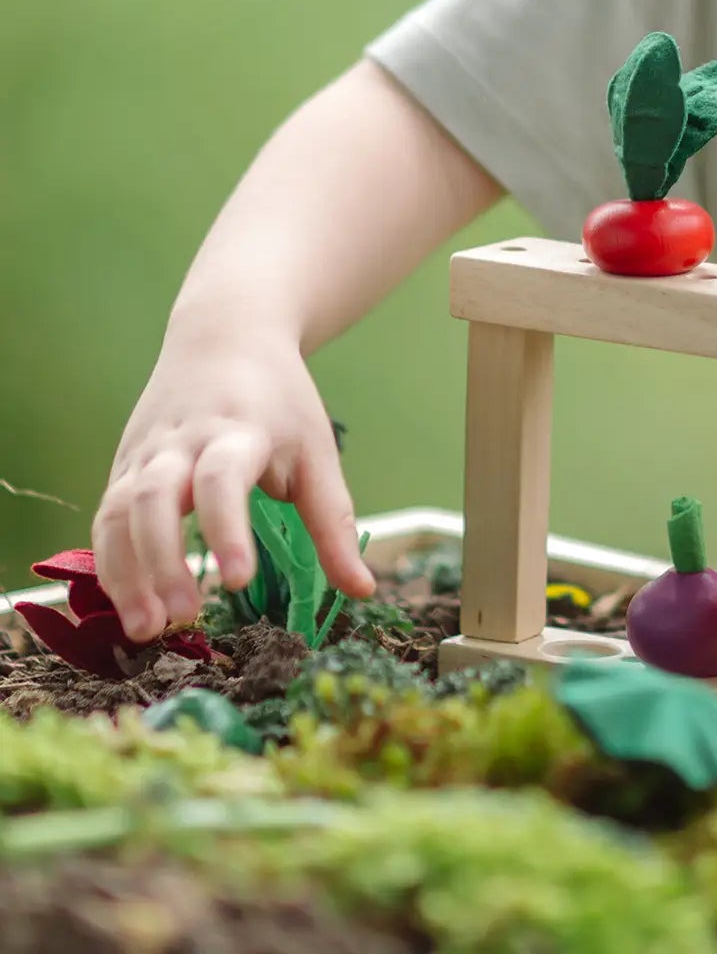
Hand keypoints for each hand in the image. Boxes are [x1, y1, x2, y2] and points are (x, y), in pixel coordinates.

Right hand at [92, 325, 374, 642]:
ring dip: (125, 574)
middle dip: (163, 561)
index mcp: (235, 431)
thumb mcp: (316, 449)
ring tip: (147, 631)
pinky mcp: (121, 468)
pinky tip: (130, 608)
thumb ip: (333, 522)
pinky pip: (104, 520)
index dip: (227, 530)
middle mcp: (178, 443)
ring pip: (116, 514)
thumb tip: (362, 590)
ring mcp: (142, 454)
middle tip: (185, 617)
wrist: (224, 335)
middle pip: (153, 499)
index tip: (238, 579)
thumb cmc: (279, 400)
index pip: (221, 480)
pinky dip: (108, 566)